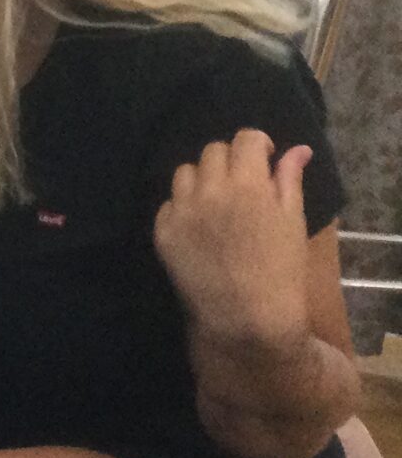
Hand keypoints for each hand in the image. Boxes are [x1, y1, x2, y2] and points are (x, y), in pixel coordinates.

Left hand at [155, 130, 313, 351]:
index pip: (244, 139)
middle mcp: (209, 190)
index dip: (256, 144)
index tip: (264, 158)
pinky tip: (199, 228)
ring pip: (185, 172)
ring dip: (202, 180)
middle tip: (242, 184)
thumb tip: (297, 149)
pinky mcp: (161, 231)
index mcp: (247, 184)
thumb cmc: (280, 270)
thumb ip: (289, 179)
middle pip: (212, 151)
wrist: (246, 317)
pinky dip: (183, 207)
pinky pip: (168, 204)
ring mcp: (181, 210)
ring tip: (217, 203)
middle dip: (230, 161)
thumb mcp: (292, 221)